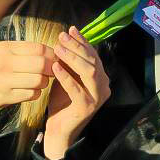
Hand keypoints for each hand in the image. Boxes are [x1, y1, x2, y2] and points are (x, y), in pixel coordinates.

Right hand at [0, 40, 55, 141]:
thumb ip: (18, 52)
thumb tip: (47, 53)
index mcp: (4, 48)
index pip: (38, 48)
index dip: (51, 54)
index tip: (54, 60)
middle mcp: (4, 62)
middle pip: (41, 63)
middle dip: (51, 69)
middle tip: (51, 73)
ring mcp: (3, 80)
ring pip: (38, 80)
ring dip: (43, 83)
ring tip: (39, 83)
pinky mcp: (2, 97)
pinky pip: (29, 95)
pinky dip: (34, 94)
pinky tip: (30, 92)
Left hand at [43, 27, 110, 159]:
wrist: (59, 130)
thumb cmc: (62, 102)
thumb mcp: (67, 77)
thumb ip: (69, 61)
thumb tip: (65, 37)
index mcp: (101, 78)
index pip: (94, 55)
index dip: (82, 41)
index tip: (70, 30)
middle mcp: (104, 86)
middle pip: (93, 61)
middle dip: (77, 47)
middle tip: (61, 36)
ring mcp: (97, 98)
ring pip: (89, 72)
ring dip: (73, 58)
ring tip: (58, 48)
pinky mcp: (86, 108)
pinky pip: (77, 89)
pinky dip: (66, 77)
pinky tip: (55, 67)